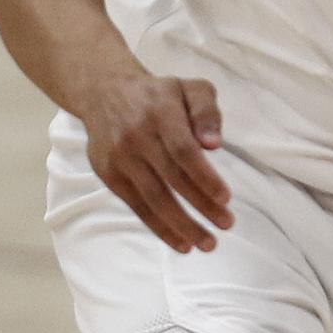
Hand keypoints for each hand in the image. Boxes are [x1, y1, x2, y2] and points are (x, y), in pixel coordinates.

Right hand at [81, 71, 231, 252]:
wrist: (105, 92)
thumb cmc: (160, 94)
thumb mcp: (191, 88)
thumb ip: (207, 111)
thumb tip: (214, 144)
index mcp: (160, 113)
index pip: (183, 150)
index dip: (204, 177)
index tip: (226, 198)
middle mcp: (137, 137)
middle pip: (171, 178)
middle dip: (200, 206)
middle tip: (227, 224)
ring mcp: (120, 158)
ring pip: (152, 198)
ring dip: (181, 225)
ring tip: (206, 243)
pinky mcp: (108, 174)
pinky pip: (136, 206)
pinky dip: (158, 227)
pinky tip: (180, 242)